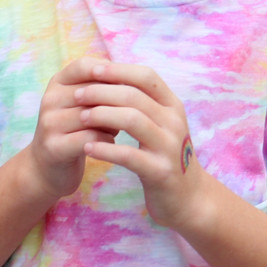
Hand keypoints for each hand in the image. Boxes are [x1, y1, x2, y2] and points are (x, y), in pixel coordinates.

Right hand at [22, 59, 117, 200]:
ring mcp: (49, 123)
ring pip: (93, 114)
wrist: (47, 168)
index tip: (131, 85)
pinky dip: (107, 141)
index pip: (85, 66)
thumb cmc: (76, 131)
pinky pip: (90, 138)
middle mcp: (50, 99)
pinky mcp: (54, 147)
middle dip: (116, 101)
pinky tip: (111, 145)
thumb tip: (137, 78)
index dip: (111, 73)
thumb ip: (104, 89)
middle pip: (92, 91)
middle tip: (130, 112)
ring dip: (113, 122)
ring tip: (118, 129)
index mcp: (58, 83)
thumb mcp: (85, 104)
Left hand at [72, 62, 203, 231]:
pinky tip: (87, 148)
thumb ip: (142, 103)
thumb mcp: (160, 125)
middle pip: (134, 95)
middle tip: (77, 94)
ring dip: (102, 115)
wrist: (189, 198)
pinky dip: (106, 149)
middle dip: (102, 92)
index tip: (91, 68)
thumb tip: (110, 75)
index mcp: (173, 106)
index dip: (118, 70)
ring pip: (133, 120)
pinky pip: (129, 155)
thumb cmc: (164, 156)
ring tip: (80, 117)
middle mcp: (175, 122)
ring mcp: (170, 147)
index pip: (146, 76)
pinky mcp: (161, 172)